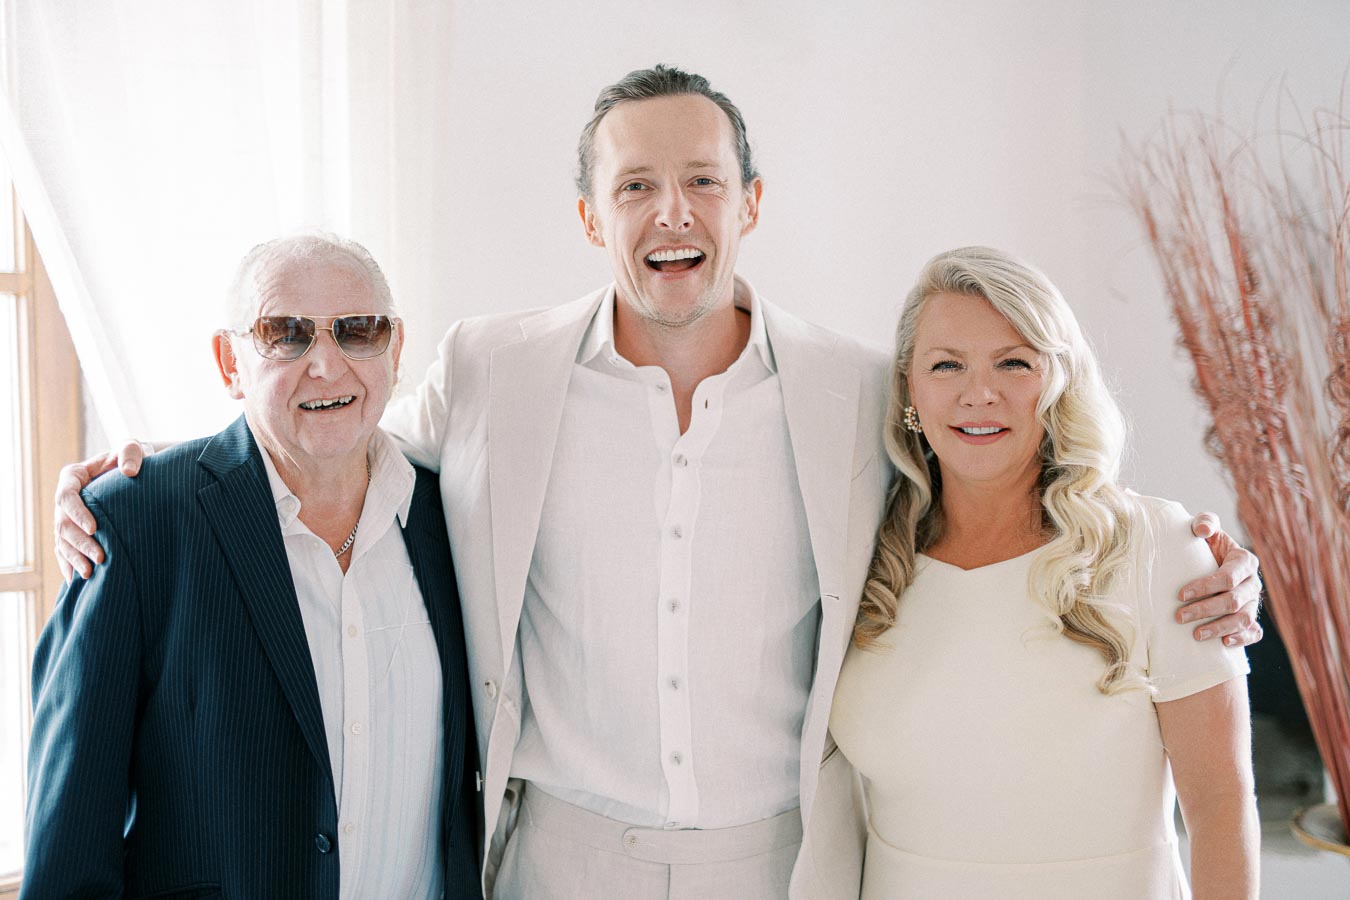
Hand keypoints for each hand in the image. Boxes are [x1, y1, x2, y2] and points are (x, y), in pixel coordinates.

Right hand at [54, 441, 148, 580]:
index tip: (95, 528)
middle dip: (80, 543)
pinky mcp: (74, 531)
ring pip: (62, 541)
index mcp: (74, 477)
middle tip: (100, 558)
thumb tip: (129, 471)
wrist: (136, 473)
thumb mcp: (133, 449)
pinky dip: (69, 565)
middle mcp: (66, 498)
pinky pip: (64, 550)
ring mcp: (67, 516)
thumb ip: (131, 453)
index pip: (67, 496)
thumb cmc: (133, 459)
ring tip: (91, 574)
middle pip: (63, 524)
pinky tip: (77, 580)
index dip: (77, 514)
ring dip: (75, 558)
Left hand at [1178, 512, 1263, 646]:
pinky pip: (1254, 633)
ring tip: (1196, 635)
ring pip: (1243, 619)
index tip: (1180, 594)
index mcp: (1244, 561)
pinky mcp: (1251, 619)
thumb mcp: (1205, 528)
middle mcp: (1252, 583)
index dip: (1205, 586)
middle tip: (1179, 617)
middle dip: (1206, 610)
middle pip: (1233, 601)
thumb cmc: (1205, 545)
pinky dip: (1242, 639)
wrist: (1209, 561)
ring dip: (1220, 628)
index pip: (1228, 577)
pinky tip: (1225, 644)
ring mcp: (1253, 603)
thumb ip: (1205, 522)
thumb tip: (1201, 530)